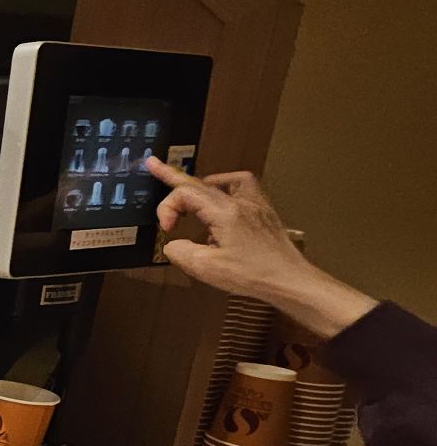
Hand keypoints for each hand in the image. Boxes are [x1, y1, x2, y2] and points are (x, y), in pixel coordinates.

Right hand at [144, 158, 376, 336]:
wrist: (291, 281)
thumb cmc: (254, 275)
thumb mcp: (207, 269)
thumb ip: (181, 253)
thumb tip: (173, 245)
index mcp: (225, 212)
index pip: (185, 194)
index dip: (167, 207)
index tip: (166, 229)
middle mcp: (241, 202)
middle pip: (201, 182)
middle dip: (174, 175)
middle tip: (154, 164)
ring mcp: (256, 206)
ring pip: (227, 181)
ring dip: (206, 184)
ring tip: (194, 191)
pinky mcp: (265, 215)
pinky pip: (245, 190)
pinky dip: (229, 191)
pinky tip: (225, 204)